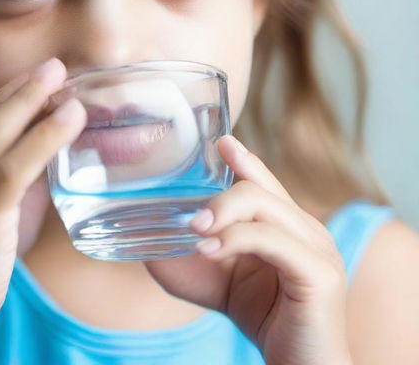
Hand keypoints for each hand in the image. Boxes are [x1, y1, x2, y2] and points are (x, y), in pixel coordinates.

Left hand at [144, 135, 351, 364]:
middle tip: (191, 218)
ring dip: (225, 213)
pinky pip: (273, 240)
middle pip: (260, 189)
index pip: (263, 181)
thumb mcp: (209, 280)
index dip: (243, 159)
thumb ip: (182, 256)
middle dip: (222, 194)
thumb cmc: (257, 317)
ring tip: (195, 231)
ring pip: (265, 206)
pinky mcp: (320, 273)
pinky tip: (211, 250)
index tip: (221, 142)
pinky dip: (237, 239)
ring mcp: (317, 247)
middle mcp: (304, 228)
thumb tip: (141, 237)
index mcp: (283, 224)